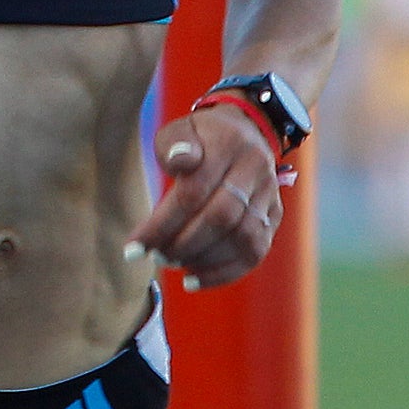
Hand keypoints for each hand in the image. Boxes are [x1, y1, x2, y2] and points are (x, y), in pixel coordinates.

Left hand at [129, 102, 281, 290]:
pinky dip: (225, 272)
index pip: (193, 192)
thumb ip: (174, 144)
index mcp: (227, 144)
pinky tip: (194, 280)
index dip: (162, 224)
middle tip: (156, 257)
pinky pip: (256, 251)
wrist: (245, 130)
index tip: (134, 247)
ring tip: (173, 265)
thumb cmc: (200, 136)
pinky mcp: (275, 215)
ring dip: (204, 260)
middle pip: (221, 217)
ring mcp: (269, 194)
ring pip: (243, 238)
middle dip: (183, 244)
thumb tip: (179, 161)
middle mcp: (254, 169)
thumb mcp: (179, 129)